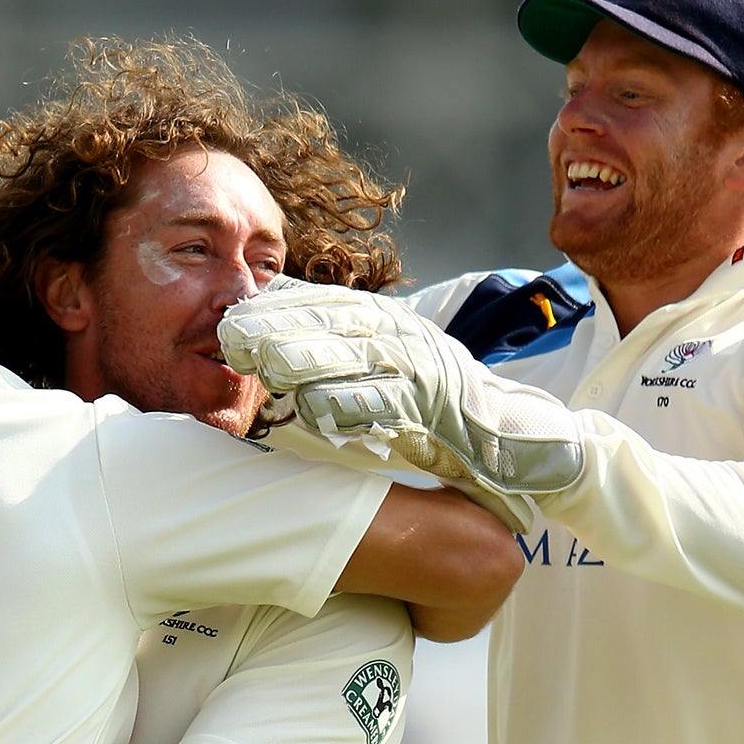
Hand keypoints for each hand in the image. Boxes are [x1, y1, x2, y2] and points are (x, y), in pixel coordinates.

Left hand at [220, 279, 584, 520]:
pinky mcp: (437, 411)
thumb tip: (274, 348)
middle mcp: (406, 338)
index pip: (328, 305)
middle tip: (233, 335)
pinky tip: (317, 408)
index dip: (279, 307)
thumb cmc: (436, 408)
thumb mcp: (386, 368)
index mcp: (390, 323)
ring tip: (268, 364)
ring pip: (361, 360)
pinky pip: (392, 407)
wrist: (511, 438)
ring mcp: (424, 373)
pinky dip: (355, 405)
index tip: (232, 314)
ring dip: (312, 360)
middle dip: (282, 327)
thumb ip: (339, 356)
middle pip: (336, 326)